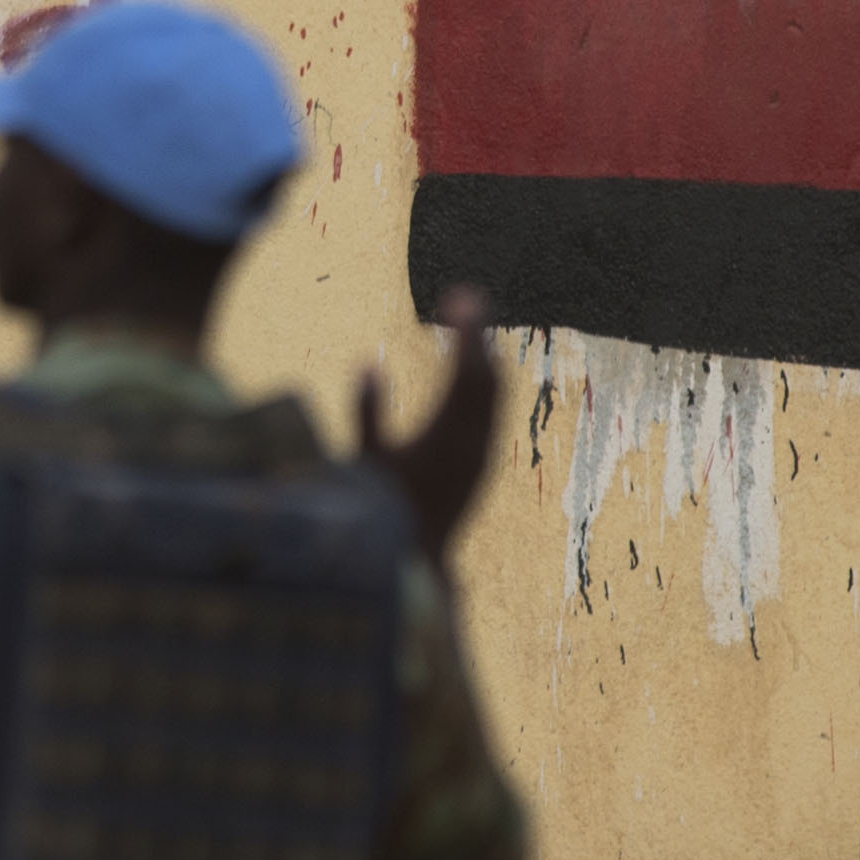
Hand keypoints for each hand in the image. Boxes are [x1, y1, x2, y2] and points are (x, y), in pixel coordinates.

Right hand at [357, 287, 498, 562]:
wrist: (417, 563)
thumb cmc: (382, 513)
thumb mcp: (365, 462)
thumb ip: (366, 413)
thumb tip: (368, 363)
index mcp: (446, 437)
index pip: (468, 371)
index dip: (468, 331)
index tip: (461, 296)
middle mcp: (474, 444)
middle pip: (489, 377)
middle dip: (478, 335)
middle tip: (464, 299)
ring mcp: (482, 454)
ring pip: (495, 394)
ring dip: (483, 357)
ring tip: (467, 326)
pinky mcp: (482, 463)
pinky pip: (491, 410)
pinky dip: (483, 382)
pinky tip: (469, 369)